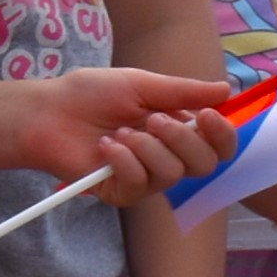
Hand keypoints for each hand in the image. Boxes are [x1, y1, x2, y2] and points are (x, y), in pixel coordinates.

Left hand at [12, 67, 234, 201]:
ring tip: (117, 132)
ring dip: (145, 148)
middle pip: (204, 165)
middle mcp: (167, 155)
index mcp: (177, 129)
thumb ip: (183, 91)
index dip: (222, 134)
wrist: (49, 111)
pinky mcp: (122, 193)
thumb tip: (227, 89)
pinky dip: (123, 161)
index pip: (218, 144)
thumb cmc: (91, 94)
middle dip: (180, 139)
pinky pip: (140, 185)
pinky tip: (105, 147)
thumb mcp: (139, 84)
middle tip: (151, 119)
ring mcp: (146, 177)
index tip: (207, 116)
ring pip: (172, 174)